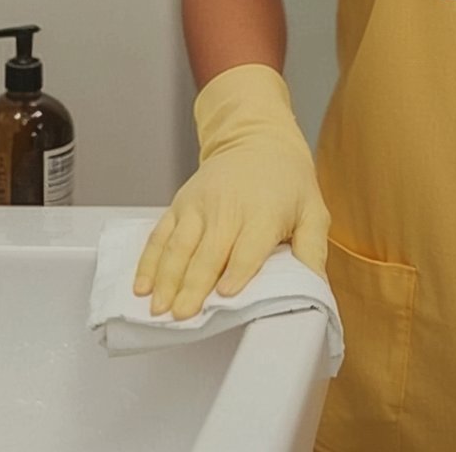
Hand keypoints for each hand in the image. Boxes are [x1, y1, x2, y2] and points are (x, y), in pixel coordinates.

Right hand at [132, 63, 328, 319]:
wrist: (257, 139)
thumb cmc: (288, 182)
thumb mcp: (313, 210)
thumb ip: (313, 248)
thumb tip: (314, 285)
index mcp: (264, 213)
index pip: (249, 247)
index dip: (238, 270)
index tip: (226, 295)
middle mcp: (227, 209)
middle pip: (208, 252)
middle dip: (193, 285)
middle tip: (181, 316)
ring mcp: (198, 206)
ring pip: (178, 246)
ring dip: (166, 278)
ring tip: (157, 308)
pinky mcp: (179, 205)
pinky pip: (160, 236)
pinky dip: (148, 262)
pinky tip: (141, 286)